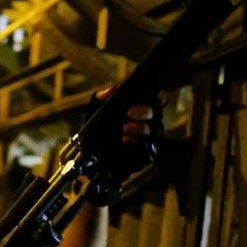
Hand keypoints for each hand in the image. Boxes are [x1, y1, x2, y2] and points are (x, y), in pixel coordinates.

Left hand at [84, 86, 163, 204]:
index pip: (157, 101)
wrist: (87, 155)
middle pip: (155, 115)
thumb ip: (100, 97)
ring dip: (141, 129)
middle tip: (129, 114)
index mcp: (139, 109)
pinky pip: (149, 151)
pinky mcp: (143, 156)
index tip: (154, 97)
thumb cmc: (95, 129)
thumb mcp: (94, 110)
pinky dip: (139, 146)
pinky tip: (125, 141)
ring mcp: (146, 140)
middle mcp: (146, 124)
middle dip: (144, 112)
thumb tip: (111, 90)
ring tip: (124, 130)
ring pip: (154, 133)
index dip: (159, 98)